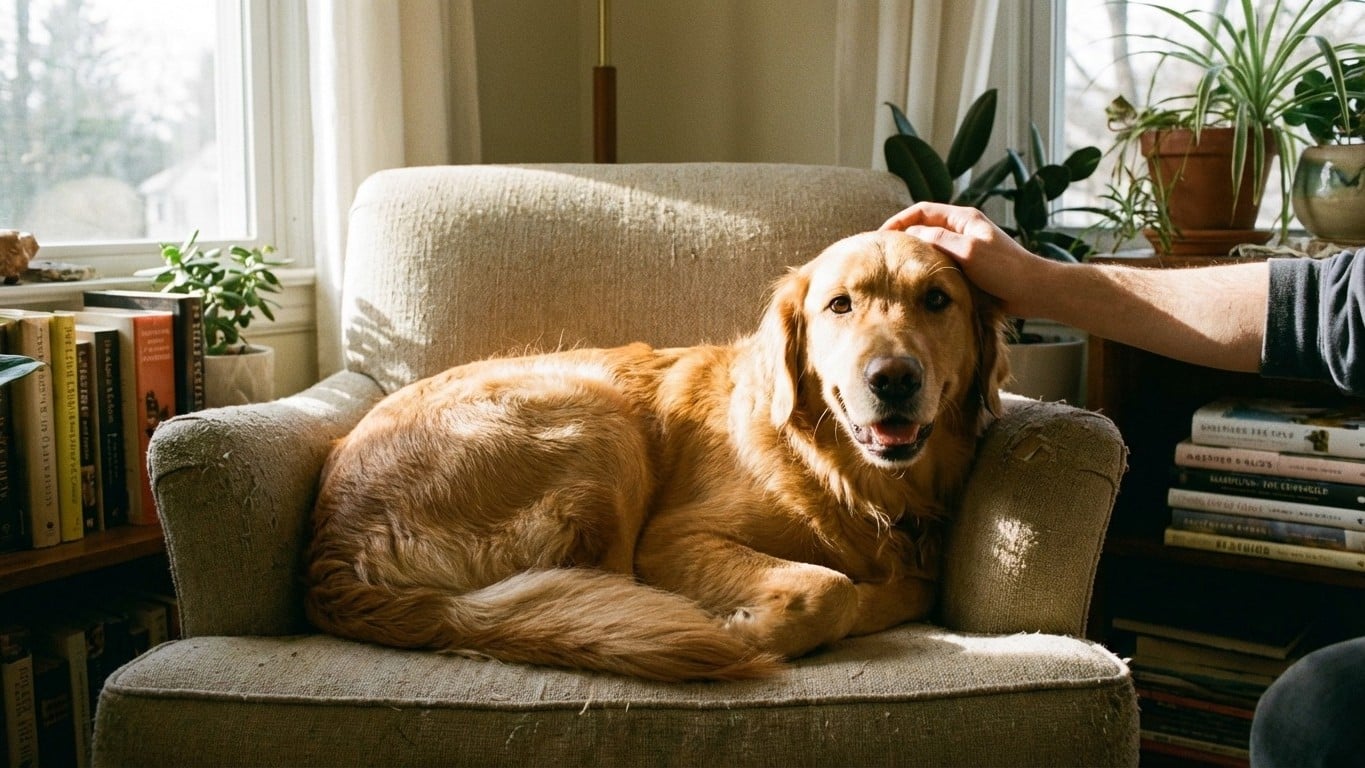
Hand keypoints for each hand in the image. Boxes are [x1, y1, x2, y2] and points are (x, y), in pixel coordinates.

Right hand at [880, 202, 1055, 317]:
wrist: (1034, 291)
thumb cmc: (1005, 269)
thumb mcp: (968, 251)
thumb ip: (939, 239)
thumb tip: (912, 234)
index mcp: (963, 218)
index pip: (922, 210)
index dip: (899, 220)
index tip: (881, 235)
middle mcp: (962, 229)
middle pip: (924, 225)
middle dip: (902, 235)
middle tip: (883, 251)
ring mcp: (965, 247)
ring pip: (931, 245)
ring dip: (913, 252)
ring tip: (894, 265)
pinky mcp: (968, 266)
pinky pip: (939, 261)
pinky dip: (925, 266)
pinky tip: (916, 279)